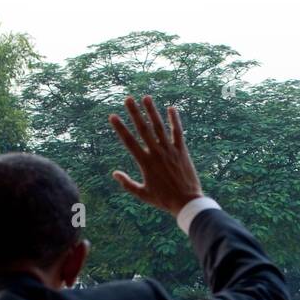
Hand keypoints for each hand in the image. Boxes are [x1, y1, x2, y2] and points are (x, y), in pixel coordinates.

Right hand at [109, 96, 203, 216]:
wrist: (186, 202)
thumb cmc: (164, 200)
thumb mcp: (142, 194)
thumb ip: (127, 184)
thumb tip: (114, 173)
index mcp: (145, 163)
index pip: (129, 142)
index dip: (120, 128)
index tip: (113, 116)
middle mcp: (156, 153)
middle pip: (143, 129)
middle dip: (135, 113)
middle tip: (128, 98)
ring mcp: (170, 151)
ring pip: (159, 127)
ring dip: (152, 111)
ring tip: (146, 97)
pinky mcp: (181, 151)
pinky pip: (178, 132)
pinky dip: (175, 120)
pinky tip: (171, 108)